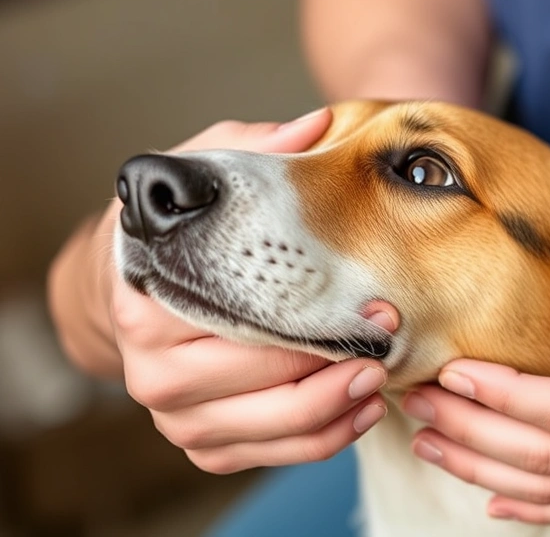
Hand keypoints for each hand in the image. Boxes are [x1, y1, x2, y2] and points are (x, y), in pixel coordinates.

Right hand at [86, 110, 389, 472]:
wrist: (130, 289)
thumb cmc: (179, 230)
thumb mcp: (204, 176)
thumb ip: (256, 149)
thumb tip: (316, 125)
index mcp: (150, 305)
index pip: (242, 324)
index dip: (314, 320)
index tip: (374, 308)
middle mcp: (153, 371)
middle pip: (260, 384)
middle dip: (333, 366)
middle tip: (389, 343)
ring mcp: (176, 415)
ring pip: (271, 430)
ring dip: (335, 410)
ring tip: (383, 380)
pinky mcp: (203, 442)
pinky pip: (270, 455)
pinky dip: (321, 440)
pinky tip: (361, 410)